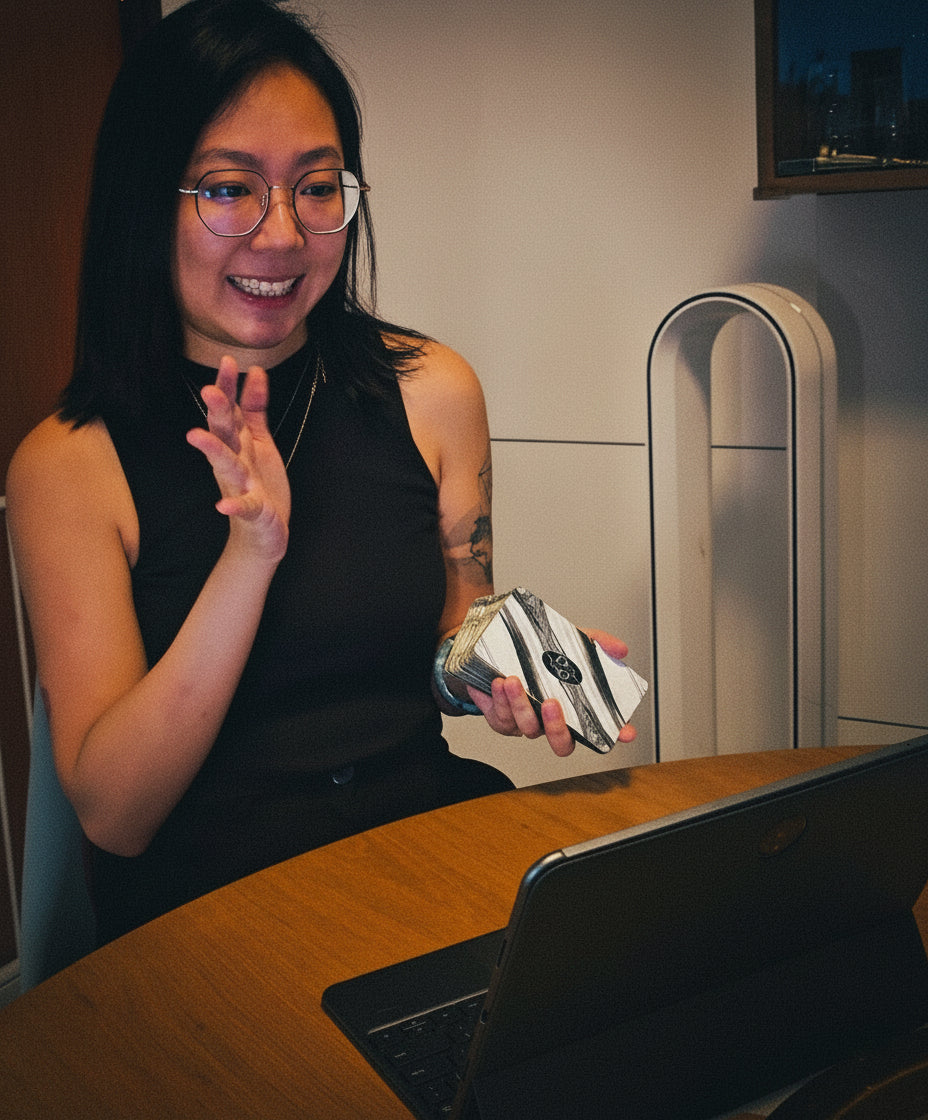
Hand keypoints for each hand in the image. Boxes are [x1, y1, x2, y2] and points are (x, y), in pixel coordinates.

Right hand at [185, 356, 290, 562]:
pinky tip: (223, 505)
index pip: (229, 410)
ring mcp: (240, 485)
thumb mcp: (258, 441)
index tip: (228, 360)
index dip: (228, 386)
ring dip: (213, 450)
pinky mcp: (252, 510)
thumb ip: (254, 408)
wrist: (262, 532)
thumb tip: (255, 372)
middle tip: (209, 389)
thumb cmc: (258, 483)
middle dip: (218, 411)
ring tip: (197, 436)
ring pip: (226, 464)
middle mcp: (233, 461)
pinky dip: (234, 505)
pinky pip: (243, 506)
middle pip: (224, 432)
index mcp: (236, 444)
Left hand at [468, 628, 636, 756]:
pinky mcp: (501, 719)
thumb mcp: (568, 641)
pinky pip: (501, 719)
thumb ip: (595, 643)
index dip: (614, 733)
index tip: (626, 731)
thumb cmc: (536, 653)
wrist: (496, 648)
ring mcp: (526, 723)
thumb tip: (620, 649)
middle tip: (550, 703)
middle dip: (556, 726)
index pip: (598, 728)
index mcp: (572, 709)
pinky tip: (498, 684)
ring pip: (527, 727)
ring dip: (520, 705)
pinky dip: (499, 701)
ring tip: (513, 681)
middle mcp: (550, 721)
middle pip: (562, 742)